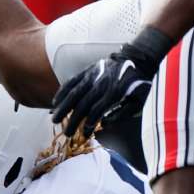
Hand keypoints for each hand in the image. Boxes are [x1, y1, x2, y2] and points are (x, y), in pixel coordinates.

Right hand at [52, 27, 173, 138]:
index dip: (88, 124)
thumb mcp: (138, 102)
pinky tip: (55, 101)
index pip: (96, 111)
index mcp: (114, 94)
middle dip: (73, 120)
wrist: (138, 59)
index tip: (83, 134)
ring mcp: (93, 76)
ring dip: (63, 107)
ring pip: (74, 93)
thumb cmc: (139, 84)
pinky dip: (63, 91)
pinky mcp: (88, 70)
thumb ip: (122, 114)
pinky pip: (72, 81)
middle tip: (66, 133)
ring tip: (55, 119)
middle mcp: (101, 84)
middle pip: (82, 105)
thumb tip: (104, 124)